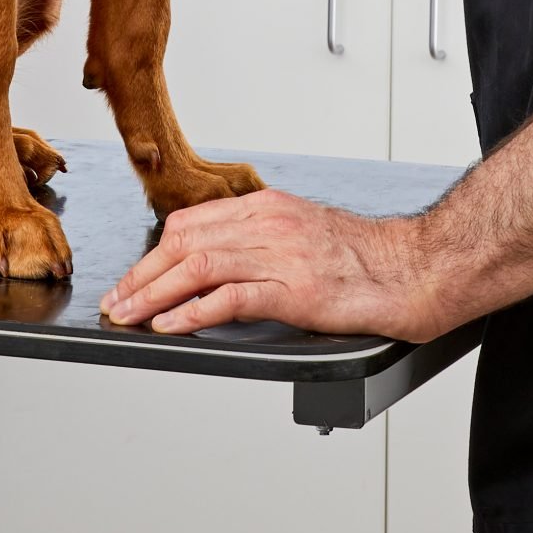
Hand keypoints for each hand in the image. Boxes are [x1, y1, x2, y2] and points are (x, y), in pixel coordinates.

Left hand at [98, 189, 454, 341]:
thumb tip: (215, 269)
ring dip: (152, 294)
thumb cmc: (367, 260)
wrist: (417, 268)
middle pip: (183, 241)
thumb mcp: (304, 235)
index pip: (190, 224)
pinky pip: (229, 297)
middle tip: (116, 303)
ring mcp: (282, 255)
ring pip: (197, 265)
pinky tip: (171, 325)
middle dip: (140, 276)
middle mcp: (269, 224)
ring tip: (129, 317)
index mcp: (268, 208)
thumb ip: (261, 244)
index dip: (152, 255)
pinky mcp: (296, 289)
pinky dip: (191, 311)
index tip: (131, 280)